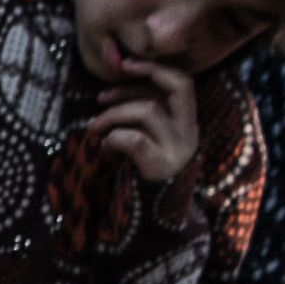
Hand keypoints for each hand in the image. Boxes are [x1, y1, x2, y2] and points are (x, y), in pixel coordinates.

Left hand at [83, 55, 201, 187]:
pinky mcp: (161, 165)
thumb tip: (113, 86)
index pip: (182, 81)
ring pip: (149, 110)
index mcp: (186, 122)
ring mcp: (178, 148)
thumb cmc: (139, 172)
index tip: (126, 64)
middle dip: (142, 78)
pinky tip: (105, 147)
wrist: (146, 219)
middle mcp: (189, 132)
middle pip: (178, 86)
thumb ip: (140, 113)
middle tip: (105, 91)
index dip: (156, 68)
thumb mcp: (145, 138)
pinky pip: (134, 139)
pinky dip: (114, 138)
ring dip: (114, 114)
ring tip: (95, 128)